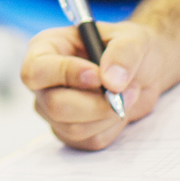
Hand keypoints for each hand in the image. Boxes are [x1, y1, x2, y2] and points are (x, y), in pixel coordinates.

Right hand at [20, 19, 178, 150]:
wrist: (143, 71)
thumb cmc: (130, 47)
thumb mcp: (132, 39)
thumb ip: (123, 53)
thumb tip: (110, 81)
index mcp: (46, 49)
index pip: (36, 71)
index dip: (65, 75)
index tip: (98, 76)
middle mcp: (44, 82)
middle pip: (55, 106)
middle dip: (95, 104)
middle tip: (122, 92)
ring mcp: (53, 109)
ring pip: (73, 129)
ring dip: (108, 115)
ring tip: (127, 95)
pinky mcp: (70, 132)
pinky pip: (89, 141)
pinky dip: (112, 128)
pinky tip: (119, 110)